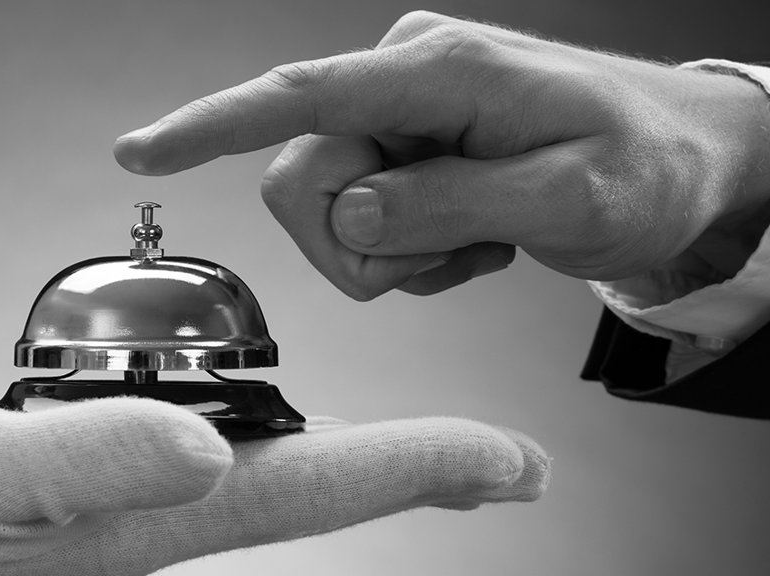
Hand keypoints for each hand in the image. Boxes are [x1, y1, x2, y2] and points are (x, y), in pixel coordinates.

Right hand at [0, 396, 548, 575]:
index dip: (418, 470)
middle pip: (306, 497)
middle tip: (484, 463)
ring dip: (339, 461)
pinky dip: (246, 442)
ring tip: (405, 451)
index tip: (509, 463)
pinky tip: (245, 429)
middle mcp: (139, 520)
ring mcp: (107, 509)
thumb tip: (202, 450)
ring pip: (255, 482)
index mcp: (137, 520)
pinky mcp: (69, 486)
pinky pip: (185, 462)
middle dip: (404, 477)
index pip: (309, 491)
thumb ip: (91, 460)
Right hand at [113, 11, 769, 299]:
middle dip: (362, 245)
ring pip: (327, 210)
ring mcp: (402, 111)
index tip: (142, 153)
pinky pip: (359, 219)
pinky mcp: (405, 143)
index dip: (209, 126)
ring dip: (395, 252)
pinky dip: (411, 250)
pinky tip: (470, 235)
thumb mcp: (572, 199)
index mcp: (441, 71)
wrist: (685, 160)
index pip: (299, 96)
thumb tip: (350, 217)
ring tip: (476, 240)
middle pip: (303, 180)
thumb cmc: (649, 165)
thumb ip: (453, 206)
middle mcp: (404, 79)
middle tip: (453, 253)